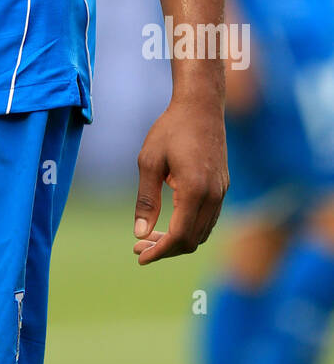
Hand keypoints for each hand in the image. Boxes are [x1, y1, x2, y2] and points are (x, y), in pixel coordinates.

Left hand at [132, 97, 227, 264]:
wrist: (201, 107)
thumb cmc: (171, 129)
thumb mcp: (149, 162)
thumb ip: (146, 200)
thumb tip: (139, 234)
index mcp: (195, 190)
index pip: (179, 236)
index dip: (159, 251)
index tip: (139, 256)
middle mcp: (214, 196)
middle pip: (192, 240)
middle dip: (165, 249)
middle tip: (139, 246)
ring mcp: (221, 192)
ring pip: (202, 232)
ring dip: (177, 240)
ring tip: (149, 236)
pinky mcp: (223, 187)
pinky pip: (208, 219)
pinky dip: (189, 228)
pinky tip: (169, 222)